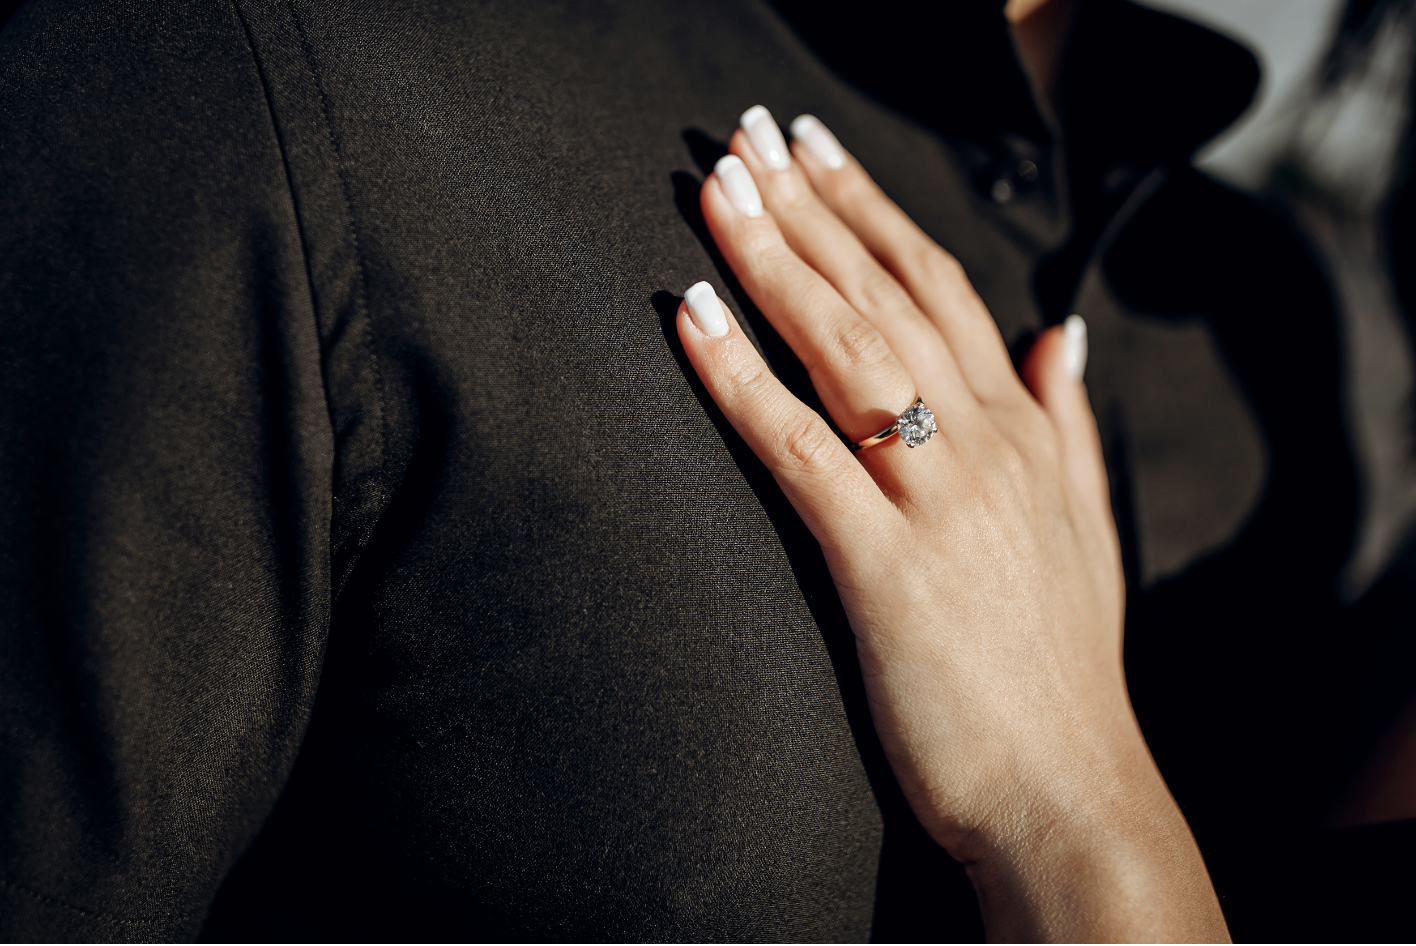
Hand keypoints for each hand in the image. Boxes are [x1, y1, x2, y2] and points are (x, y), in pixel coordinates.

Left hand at [675, 107, 1228, 941]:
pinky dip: (741, 377)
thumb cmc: (1061, 673)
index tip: (817, 154)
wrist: (1068, 792)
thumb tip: (1065, 334)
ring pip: (846, 349)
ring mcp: (936, 501)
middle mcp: (984, 447)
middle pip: (886, 294)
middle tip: (746, 138)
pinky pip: (800, 447)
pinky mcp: (884, 565)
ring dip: (773, 261)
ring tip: (716, 193)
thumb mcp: (1090, 528)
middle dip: (809, 207)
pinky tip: (693, 316)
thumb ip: (1072, 424)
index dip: (874, 210)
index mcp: (1024, 435)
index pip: (944, 287)